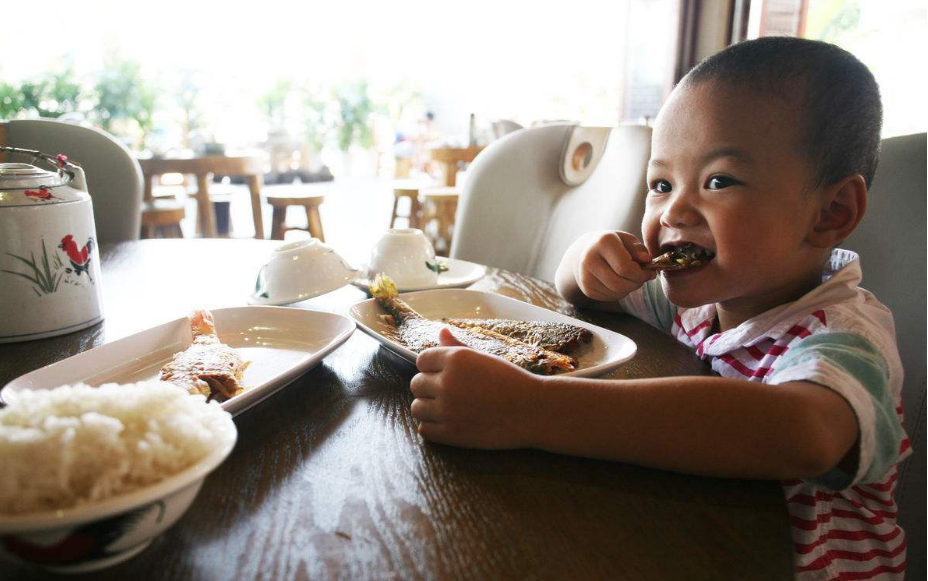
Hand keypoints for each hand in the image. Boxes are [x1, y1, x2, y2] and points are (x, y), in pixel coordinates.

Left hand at [410, 328, 544, 448]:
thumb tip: (441, 331)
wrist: (534, 411)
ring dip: (428, 408)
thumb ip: (458, 346)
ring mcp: (448, 409)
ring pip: (417, 408)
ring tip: (448, 408)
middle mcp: (448, 382)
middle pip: (416, 384)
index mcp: (456, 359)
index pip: (422, 360)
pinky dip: (432, 427)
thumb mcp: (485, 358)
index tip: (446, 375)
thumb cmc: (511, 381)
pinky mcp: (451, 433)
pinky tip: (448, 422)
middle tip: (449, 393)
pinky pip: (424, 429)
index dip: (432, 367)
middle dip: (429, 388)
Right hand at [574, 231, 654, 301]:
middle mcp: (589, 259)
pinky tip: (620, 282)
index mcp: (603, 242)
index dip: (641, 274)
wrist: (587, 252)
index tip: (650, 272)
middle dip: (636, 283)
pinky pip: (610, 297)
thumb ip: (639, 249)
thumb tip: (647, 259)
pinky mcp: (587, 289)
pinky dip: (620, 292)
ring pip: (616, 292)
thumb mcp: (628, 240)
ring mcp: (585, 276)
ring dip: (630, 288)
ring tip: (631, 278)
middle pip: (620, 284)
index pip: (625, 268)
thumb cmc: (614, 245)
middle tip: (642, 278)